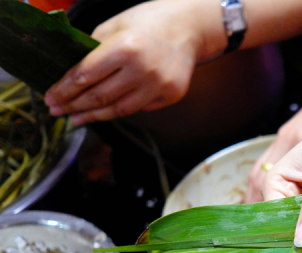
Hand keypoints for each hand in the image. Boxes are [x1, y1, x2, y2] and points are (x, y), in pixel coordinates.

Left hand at [45, 0, 201, 124]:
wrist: (189, 28)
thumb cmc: (148, 22)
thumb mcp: (114, 26)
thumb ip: (93, 50)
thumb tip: (72, 77)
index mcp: (125, 47)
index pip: (86, 75)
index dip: (65, 90)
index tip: (51, 98)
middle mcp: (143, 69)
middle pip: (100, 96)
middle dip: (74, 106)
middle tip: (58, 111)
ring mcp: (159, 85)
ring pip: (119, 110)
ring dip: (94, 116)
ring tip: (77, 119)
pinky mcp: (171, 95)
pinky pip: (140, 108)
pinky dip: (121, 109)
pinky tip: (107, 110)